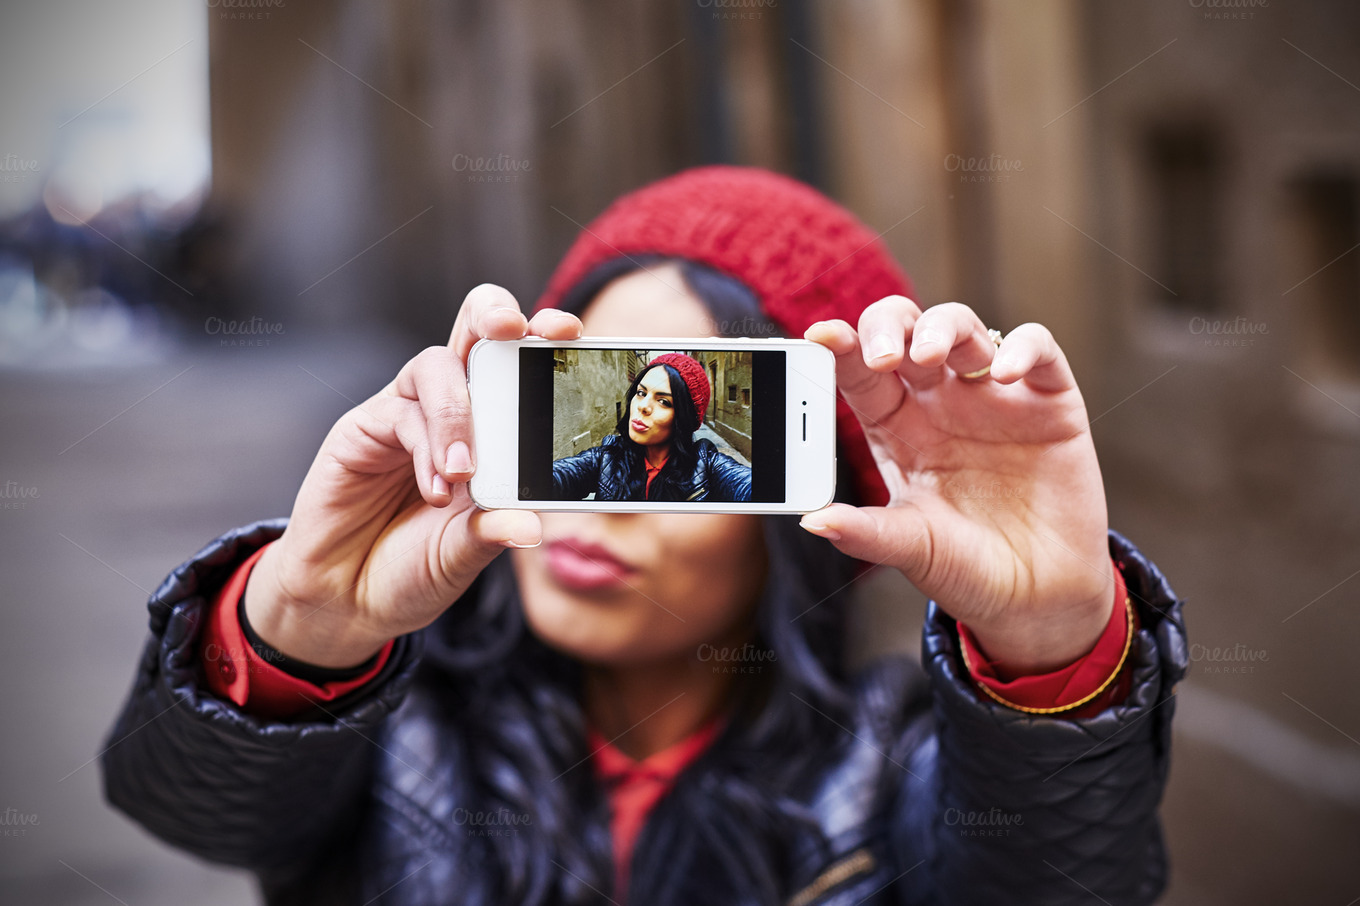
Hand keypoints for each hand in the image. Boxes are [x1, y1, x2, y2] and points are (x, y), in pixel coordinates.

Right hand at [244, 284, 582, 667]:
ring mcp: (406, 414)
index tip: (569, 332)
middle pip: (473, 330)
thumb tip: (531, 523)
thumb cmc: (416, 568)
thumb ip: (493, 533)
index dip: (543, 337)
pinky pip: (400, 413)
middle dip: (496, 314)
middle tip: (515, 330)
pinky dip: (426, 448)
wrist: (350, 601)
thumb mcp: (466, 554)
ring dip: (457, 413)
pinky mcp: (364, 428)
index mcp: (492, 428)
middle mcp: (450, 408)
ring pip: (435, 366)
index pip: (520, 363)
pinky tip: (434, 490)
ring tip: (464, 473)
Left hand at [802, 298, 1114, 672]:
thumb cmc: (966, 566)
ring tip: (929, 354)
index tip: (820, 337)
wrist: (1038, 597)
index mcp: (895, 426)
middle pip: (906, 330)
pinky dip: (1021, 347)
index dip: (840, 347)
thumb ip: (865, 533)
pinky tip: (1003, 375)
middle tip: (882, 355)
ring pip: (962, 327)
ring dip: (942, 327)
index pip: (860, 371)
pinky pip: (1037, 349)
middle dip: (888, 326)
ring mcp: (993, 395)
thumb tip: (812, 521)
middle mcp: (939, 400)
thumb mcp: (911, 549)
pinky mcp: (1049, 400)